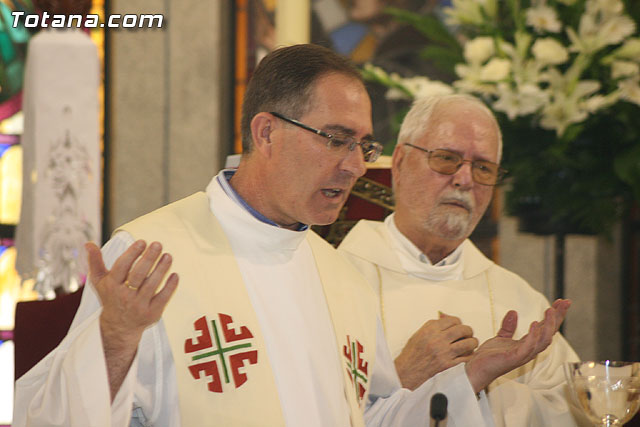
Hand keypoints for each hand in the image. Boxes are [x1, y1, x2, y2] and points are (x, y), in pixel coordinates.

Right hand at [86, 240, 178, 399]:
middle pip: (138, 274)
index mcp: (111, 286)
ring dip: (161, 269)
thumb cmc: (111, 297)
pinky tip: (175, 274)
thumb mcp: (100, 281)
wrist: (119, 326)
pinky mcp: (152, 313)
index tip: (142, 242)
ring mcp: (139, 305)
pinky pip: (163, 297)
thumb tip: (88, 243)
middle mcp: (124, 296)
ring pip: (152, 284)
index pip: (122, 267)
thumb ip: (95, 262)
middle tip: (158, 244)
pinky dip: (170, 286)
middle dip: (149, 258)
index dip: (132, 253)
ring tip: (168, 256)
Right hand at [395, 312, 478, 389]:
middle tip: (468, 334)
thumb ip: (434, 326)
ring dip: (472, 343)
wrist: (406, 371)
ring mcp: (444, 352)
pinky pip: (466, 358)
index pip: (453, 320)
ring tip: (471, 344)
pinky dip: (469, 356)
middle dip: (468, 331)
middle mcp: (438, 339)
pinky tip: (467, 355)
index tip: (459, 326)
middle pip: (463, 329)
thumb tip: (446, 318)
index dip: (459, 323)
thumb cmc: (411, 353)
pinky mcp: (448, 365)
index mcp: (430, 329)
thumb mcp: (419, 334)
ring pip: (468, 343)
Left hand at [465, 299, 570, 393]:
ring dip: (549, 325)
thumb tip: (513, 311)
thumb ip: (508, 326)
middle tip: (565, 303)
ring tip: (551, 310)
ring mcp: (523, 354)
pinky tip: (535, 323)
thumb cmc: (490, 357)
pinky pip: (528, 347)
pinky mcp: (515, 358)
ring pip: (543, 340)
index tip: (560, 302)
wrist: (476, 369)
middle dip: (558, 318)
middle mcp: (529, 349)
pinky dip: (533, 335)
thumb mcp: (500, 337)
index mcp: (527, 344)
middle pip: (549, 333)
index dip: (554, 316)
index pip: (545, 328)